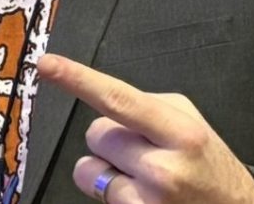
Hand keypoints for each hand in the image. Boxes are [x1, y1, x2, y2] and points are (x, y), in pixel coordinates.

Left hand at [37, 54, 253, 203]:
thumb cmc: (207, 162)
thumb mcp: (188, 121)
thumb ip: (145, 106)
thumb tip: (100, 100)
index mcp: (180, 132)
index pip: (119, 99)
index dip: (78, 79)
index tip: (47, 64)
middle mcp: (164, 169)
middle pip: (96, 135)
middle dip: (111, 140)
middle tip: (143, 152)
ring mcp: (150, 201)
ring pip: (87, 168)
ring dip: (105, 169)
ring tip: (142, 178)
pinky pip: (97, 193)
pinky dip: (112, 191)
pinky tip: (142, 196)